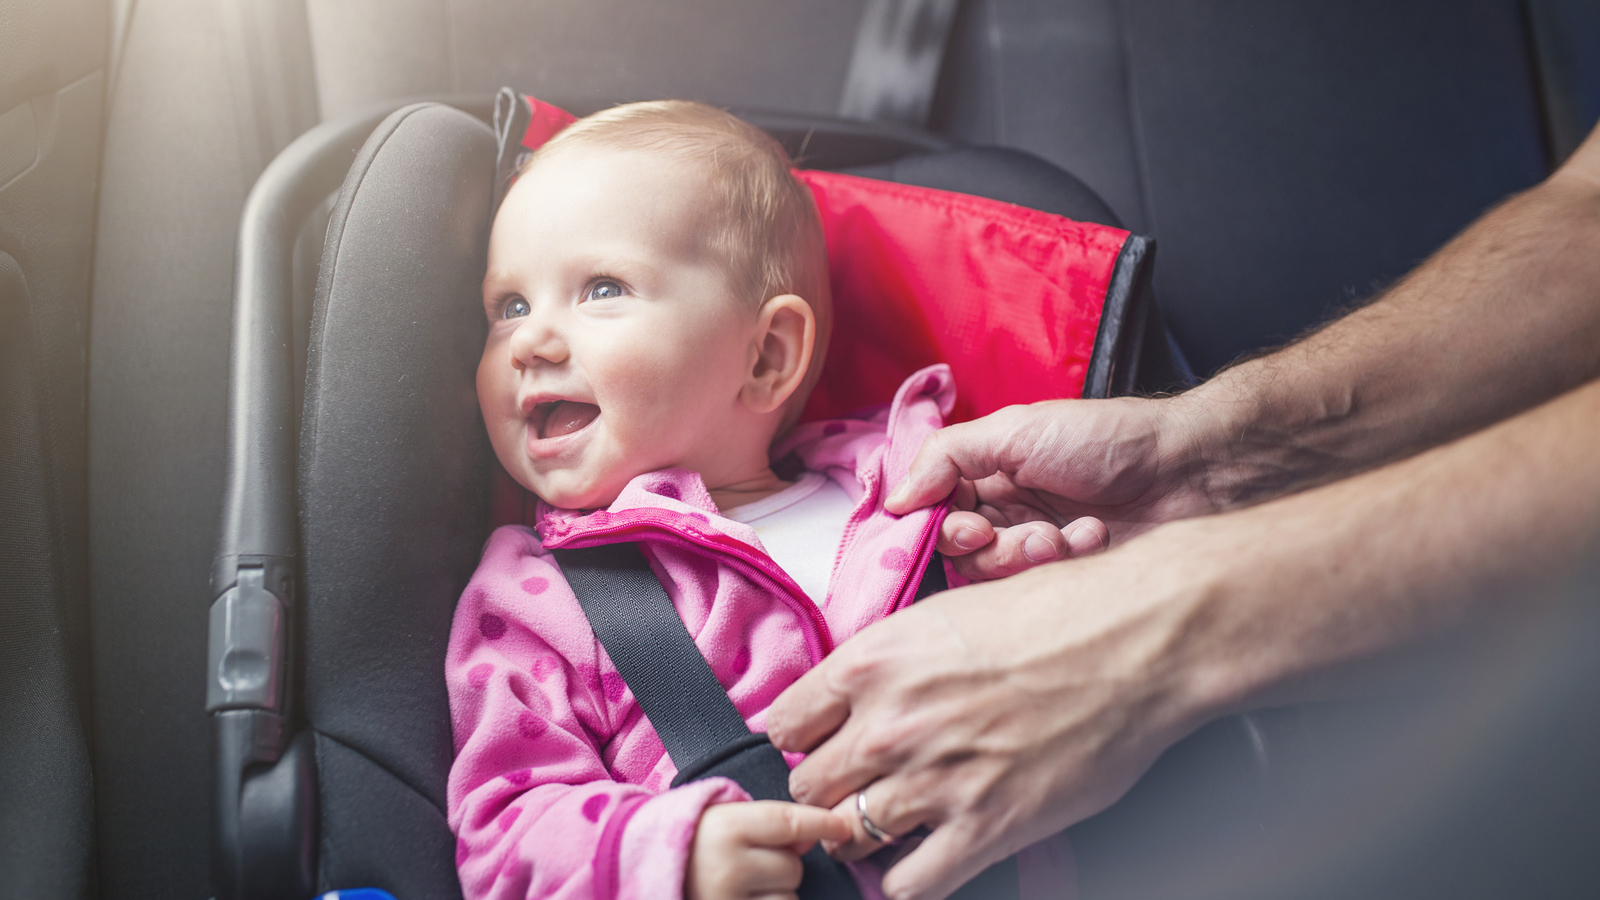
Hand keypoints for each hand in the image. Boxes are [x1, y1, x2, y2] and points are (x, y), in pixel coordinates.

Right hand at [686, 800, 853, 899]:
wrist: (641, 872)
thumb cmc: (693, 843)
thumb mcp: (723, 819)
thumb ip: (769, 822)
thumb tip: (815, 833)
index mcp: (726, 828)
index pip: (790, 822)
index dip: (822, 823)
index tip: (844, 826)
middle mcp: (728, 867)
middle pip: (792, 867)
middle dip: (783, 867)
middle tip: (752, 864)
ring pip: (786, 899)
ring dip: (776, 895)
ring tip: (743, 888)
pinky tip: (748, 898)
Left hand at [767, 533, 1220, 899]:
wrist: (1140, 638)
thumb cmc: (1057, 612)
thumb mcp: (946, 615)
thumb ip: (890, 662)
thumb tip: (856, 697)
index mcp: (873, 661)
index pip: (783, 723)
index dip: (802, 738)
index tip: (820, 744)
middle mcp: (890, 723)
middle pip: (807, 786)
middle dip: (831, 787)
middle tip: (861, 784)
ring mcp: (935, 780)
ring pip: (849, 835)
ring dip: (866, 833)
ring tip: (896, 820)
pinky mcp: (986, 827)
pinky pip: (911, 883)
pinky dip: (909, 879)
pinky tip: (927, 857)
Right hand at [886, 398, 1216, 580]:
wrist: (1189, 469)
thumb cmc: (1107, 439)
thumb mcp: (1016, 430)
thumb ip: (946, 457)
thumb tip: (894, 499)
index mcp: (983, 475)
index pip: (931, 515)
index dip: (940, 529)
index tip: (969, 527)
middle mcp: (1002, 512)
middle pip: (958, 555)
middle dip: (988, 548)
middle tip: (1022, 533)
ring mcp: (1034, 548)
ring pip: (995, 578)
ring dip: (1028, 557)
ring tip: (1068, 534)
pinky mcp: (1067, 580)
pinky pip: (1038, 592)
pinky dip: (1066, 565)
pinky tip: (1095, 538)